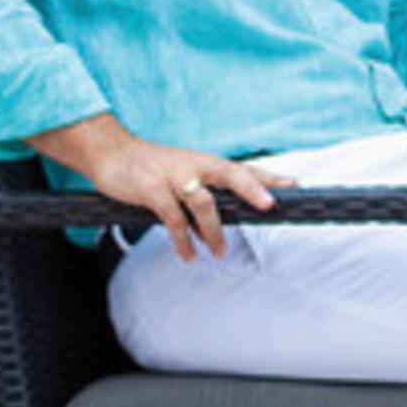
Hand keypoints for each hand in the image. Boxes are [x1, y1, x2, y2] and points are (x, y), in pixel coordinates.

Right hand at [82, 132, 273, 262]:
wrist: (111, 152)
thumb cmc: (152, 167)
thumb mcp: (183, 175)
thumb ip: (202, 197)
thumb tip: (217, 228)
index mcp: (205, 162)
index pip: (243, 168)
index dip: (269, 176)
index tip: (294, 184)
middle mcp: (194, 165)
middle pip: (230, 173)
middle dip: (252, 188)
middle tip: (270, 205)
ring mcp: (174, 176)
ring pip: (203, 201)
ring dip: (213, 230)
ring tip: (219, 252)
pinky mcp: (152, 188)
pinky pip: (172, 217)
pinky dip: (182, 238)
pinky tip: (188, 254)